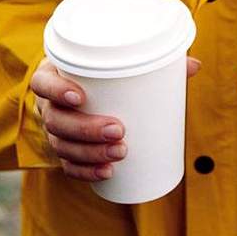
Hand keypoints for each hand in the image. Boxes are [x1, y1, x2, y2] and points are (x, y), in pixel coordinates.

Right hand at [31, 56, 201, 181]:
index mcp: (54, 76)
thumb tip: (193, 65)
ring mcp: (54, 128)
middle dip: (86, 129)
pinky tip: (106, 174)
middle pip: (56, 120)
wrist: (81, 88)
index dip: (57, 90)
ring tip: (120, 153)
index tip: (80, 96)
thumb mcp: (117, 61)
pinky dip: (85, 172)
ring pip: (61, 145)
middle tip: (118, 130)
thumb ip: (152, 61)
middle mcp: (49, 104)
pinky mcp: (63, 149)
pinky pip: (68, 165)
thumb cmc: (101, 71)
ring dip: (89, 153)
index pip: (43, 82)